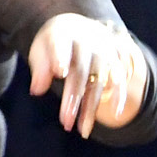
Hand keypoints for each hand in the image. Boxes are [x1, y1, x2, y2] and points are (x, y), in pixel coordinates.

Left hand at [27, 13, 147, 133]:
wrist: (78, 27)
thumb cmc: (53, 45)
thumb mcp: (40, 50)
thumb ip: (39, 68)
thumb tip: (36, 90)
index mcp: (63, 34)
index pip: (61, 46)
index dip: (61, 58)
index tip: (60, 73)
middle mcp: (87, 41)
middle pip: (81, 71)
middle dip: (74, 97)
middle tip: (66, 121)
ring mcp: (104, 50)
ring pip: (99, 80)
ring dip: (91, 106)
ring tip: (83, 130)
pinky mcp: (116, 59)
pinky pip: (120, 78)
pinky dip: (119, 95)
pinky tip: (116, 113)